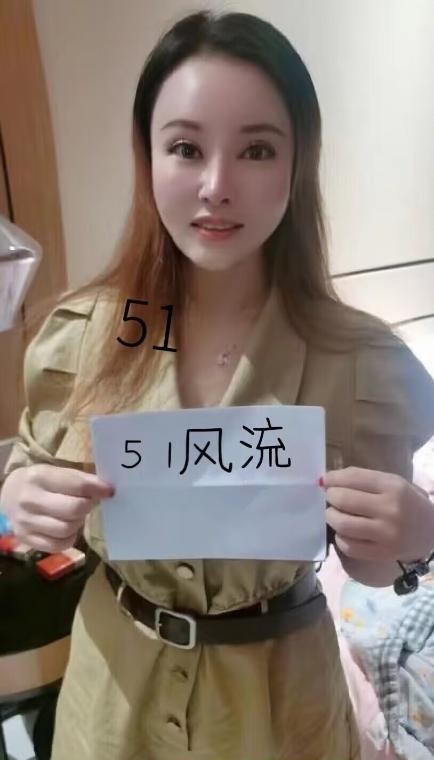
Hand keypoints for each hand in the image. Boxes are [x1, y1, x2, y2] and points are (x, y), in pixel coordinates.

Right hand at [0, 464, 114, 552]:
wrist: (7, 496)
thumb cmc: (39, 482)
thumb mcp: (55, 472)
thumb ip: (78, 479)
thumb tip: (106, 489)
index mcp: (39, 477)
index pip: (76, 485)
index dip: (97, 489)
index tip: (109, 491)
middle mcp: (30, 500)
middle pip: (73, 510)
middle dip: (88, 506)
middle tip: (90, 503)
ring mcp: (26, 522)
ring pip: (67, 529)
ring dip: (79, 523)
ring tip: (77, 515)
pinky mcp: (26, 539)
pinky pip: (58, 545)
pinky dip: (70, 538)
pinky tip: (69, 528)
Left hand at [322, 467, 433, 561]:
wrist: (431, 531)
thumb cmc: (405, 502)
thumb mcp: (392, 483)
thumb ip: (363, 479)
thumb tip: (327, 480)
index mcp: (393, 486)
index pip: (353, 477)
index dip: (332, 479)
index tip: (324, 481)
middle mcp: (390, 509)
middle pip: (344, 500)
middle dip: (330, 497)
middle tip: (331, 498)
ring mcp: (386, 534)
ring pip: (343, 524)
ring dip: (331, 517)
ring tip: (334, 514)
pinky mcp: (382, 553)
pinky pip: (349, 546)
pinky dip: (340, 538)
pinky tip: (344, 533)